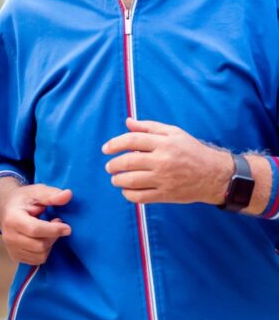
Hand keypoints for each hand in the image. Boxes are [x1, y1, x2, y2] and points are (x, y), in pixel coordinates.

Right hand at [0, 179, 71, 264]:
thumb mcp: (36, 192)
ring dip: (49, 244)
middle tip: (56, 224)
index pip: (35, 230)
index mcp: (12, 219)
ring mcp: (11, 248)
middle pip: (39, 245)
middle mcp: (9, 236)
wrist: (6, 208)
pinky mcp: (15, 256)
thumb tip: (68, 194)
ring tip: (48, 231)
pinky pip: (37, 261)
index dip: (54, 230)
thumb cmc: (23, 200)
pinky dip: (44, 251)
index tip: (67, 227)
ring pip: (40, 255)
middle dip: (53, 236)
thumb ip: (51, 194)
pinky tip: (42, 239)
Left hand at [102, 117, 231, 204]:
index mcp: (164, 143)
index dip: (114, 144)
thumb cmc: (191, 151)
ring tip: (116, 179)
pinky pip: (139, 197)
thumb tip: (127, 122)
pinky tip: (127, 190)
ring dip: (117, 180)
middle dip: (112, 165)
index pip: (131, 141)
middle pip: (127, 162)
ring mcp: (164, 179)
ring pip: (130, 181)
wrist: (214, 175)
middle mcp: (163, 161)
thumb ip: (148, 127)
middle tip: (109, 167)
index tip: (105, 149)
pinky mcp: (166, 194)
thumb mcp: (174, 133)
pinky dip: (128, 194)